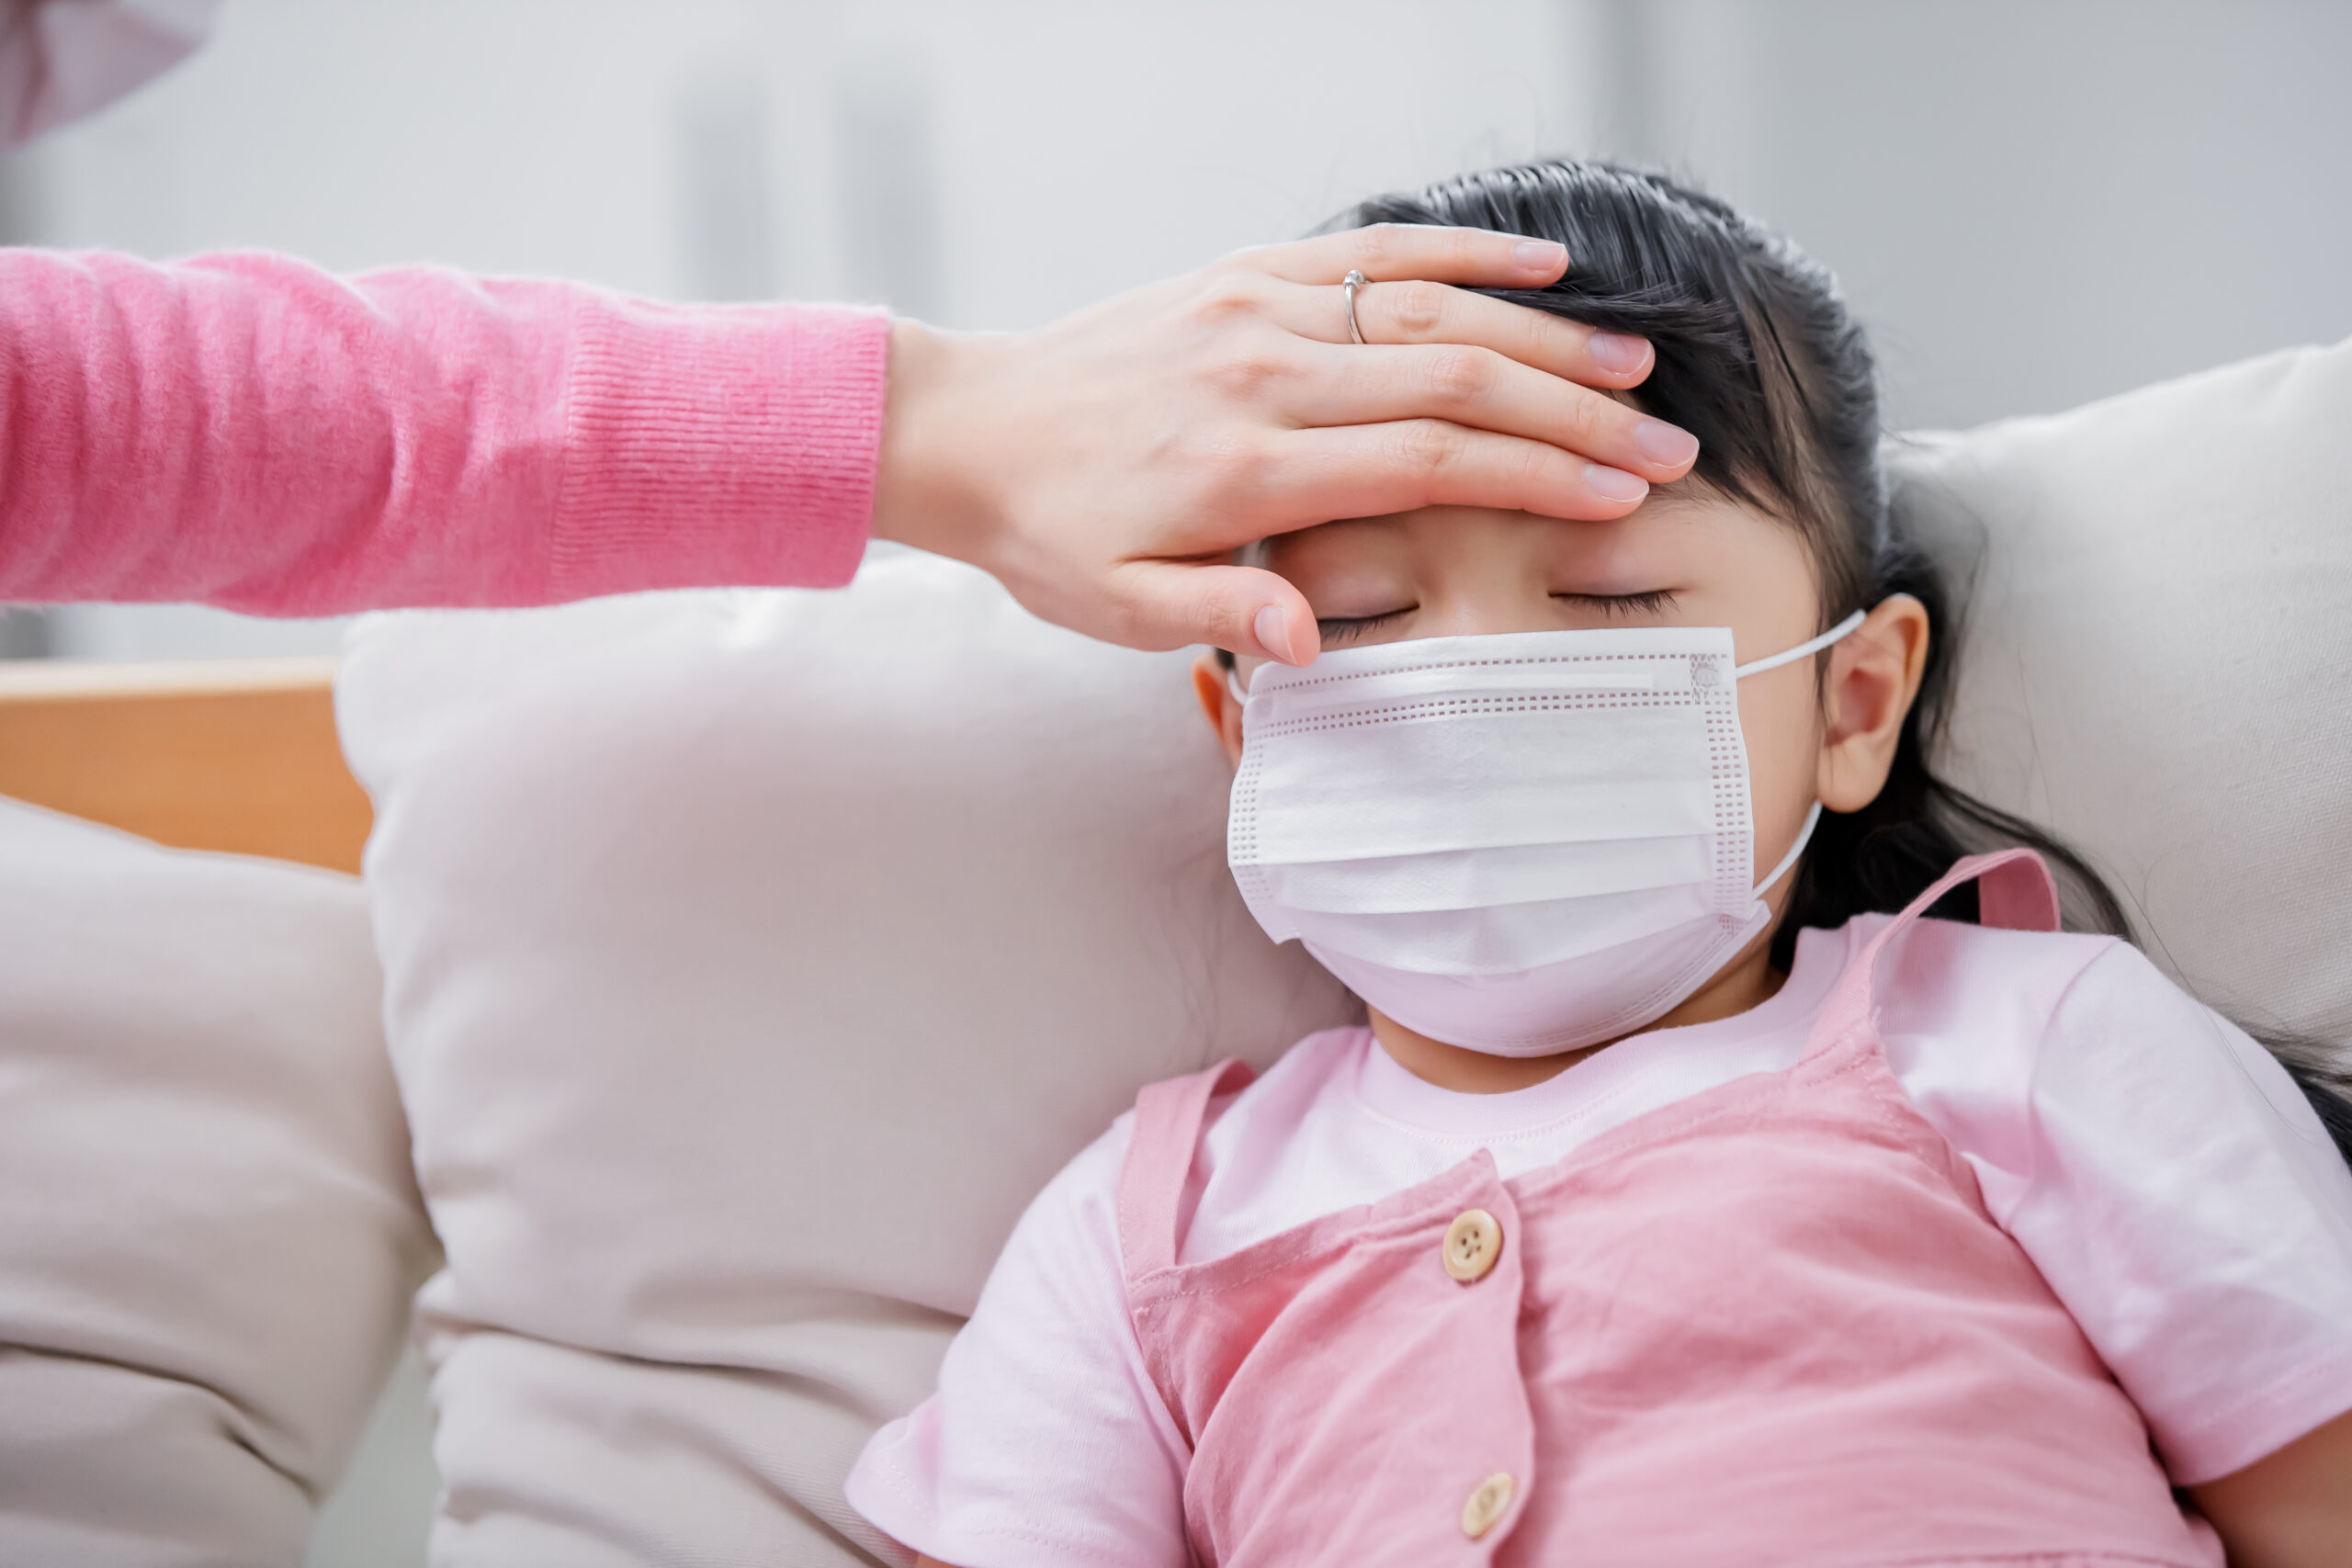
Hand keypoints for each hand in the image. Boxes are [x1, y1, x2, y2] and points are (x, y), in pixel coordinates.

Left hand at [870, 225, 1699, 663]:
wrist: (969, 431)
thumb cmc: (1050, 535)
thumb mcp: (1117, 610)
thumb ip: (1219, 616)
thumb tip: (1310, 637)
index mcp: (1245, 468)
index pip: (1425, 464)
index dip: (1533, 478)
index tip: (1621, 498)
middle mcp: (1263, 373)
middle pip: (1452, 382)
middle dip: (1572, 415)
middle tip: (1667, 446)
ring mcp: (1255, 309)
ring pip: (1425, 311)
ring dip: (1540, 337)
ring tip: (1634, 367)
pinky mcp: (1242, 272)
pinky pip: (1367, 252)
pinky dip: (1458, 253)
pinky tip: (1539, 267)